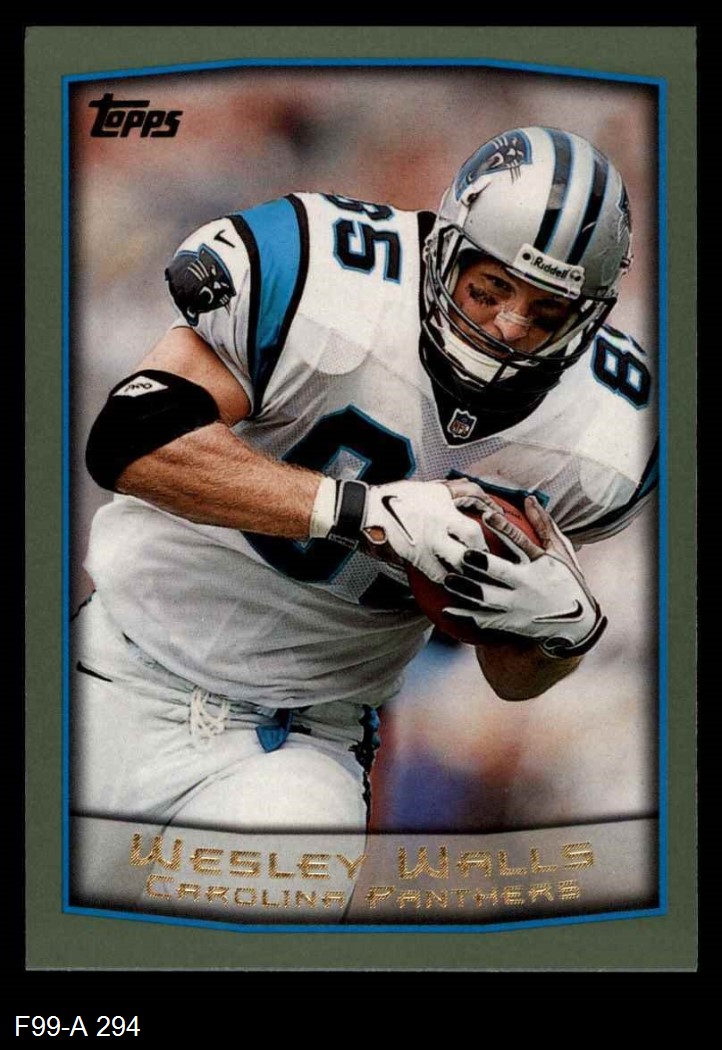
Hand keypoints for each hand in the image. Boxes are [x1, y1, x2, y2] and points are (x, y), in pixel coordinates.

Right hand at [362, 478, 488, 582]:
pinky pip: (439, 574)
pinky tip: (451, 583)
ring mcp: (429, 539)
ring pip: (460, 559)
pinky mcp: (416, 556)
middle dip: (483, 548)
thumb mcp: (422, 487)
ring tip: (476, 575)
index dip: (491, 510)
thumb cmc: (391, 498)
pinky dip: (447, 580)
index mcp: (441, 498)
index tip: (499, 518)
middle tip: (489, 556)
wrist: (362, 511)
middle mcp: (439, 518)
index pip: (474, 497)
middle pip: (473, 535)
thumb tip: (468, 487)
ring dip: (469, 569)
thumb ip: (447, 490)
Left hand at [443, 495, 606, 656]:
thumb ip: (543, 525)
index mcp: (539, 564)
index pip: (520, 542)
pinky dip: (464, 615)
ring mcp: (518, 606)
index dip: (504, 528)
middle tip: (462, 552)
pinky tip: (445, 610)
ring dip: (466, 588)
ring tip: (447, 579)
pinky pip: (484, 619)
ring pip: (487, 598)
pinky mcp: (510, 622)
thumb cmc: (568, 580)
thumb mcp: (561, 552)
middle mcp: (527, 585)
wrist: (578, 624)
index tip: (487, 514)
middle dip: (481, 563)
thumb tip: (528, 499)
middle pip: (500, 573)